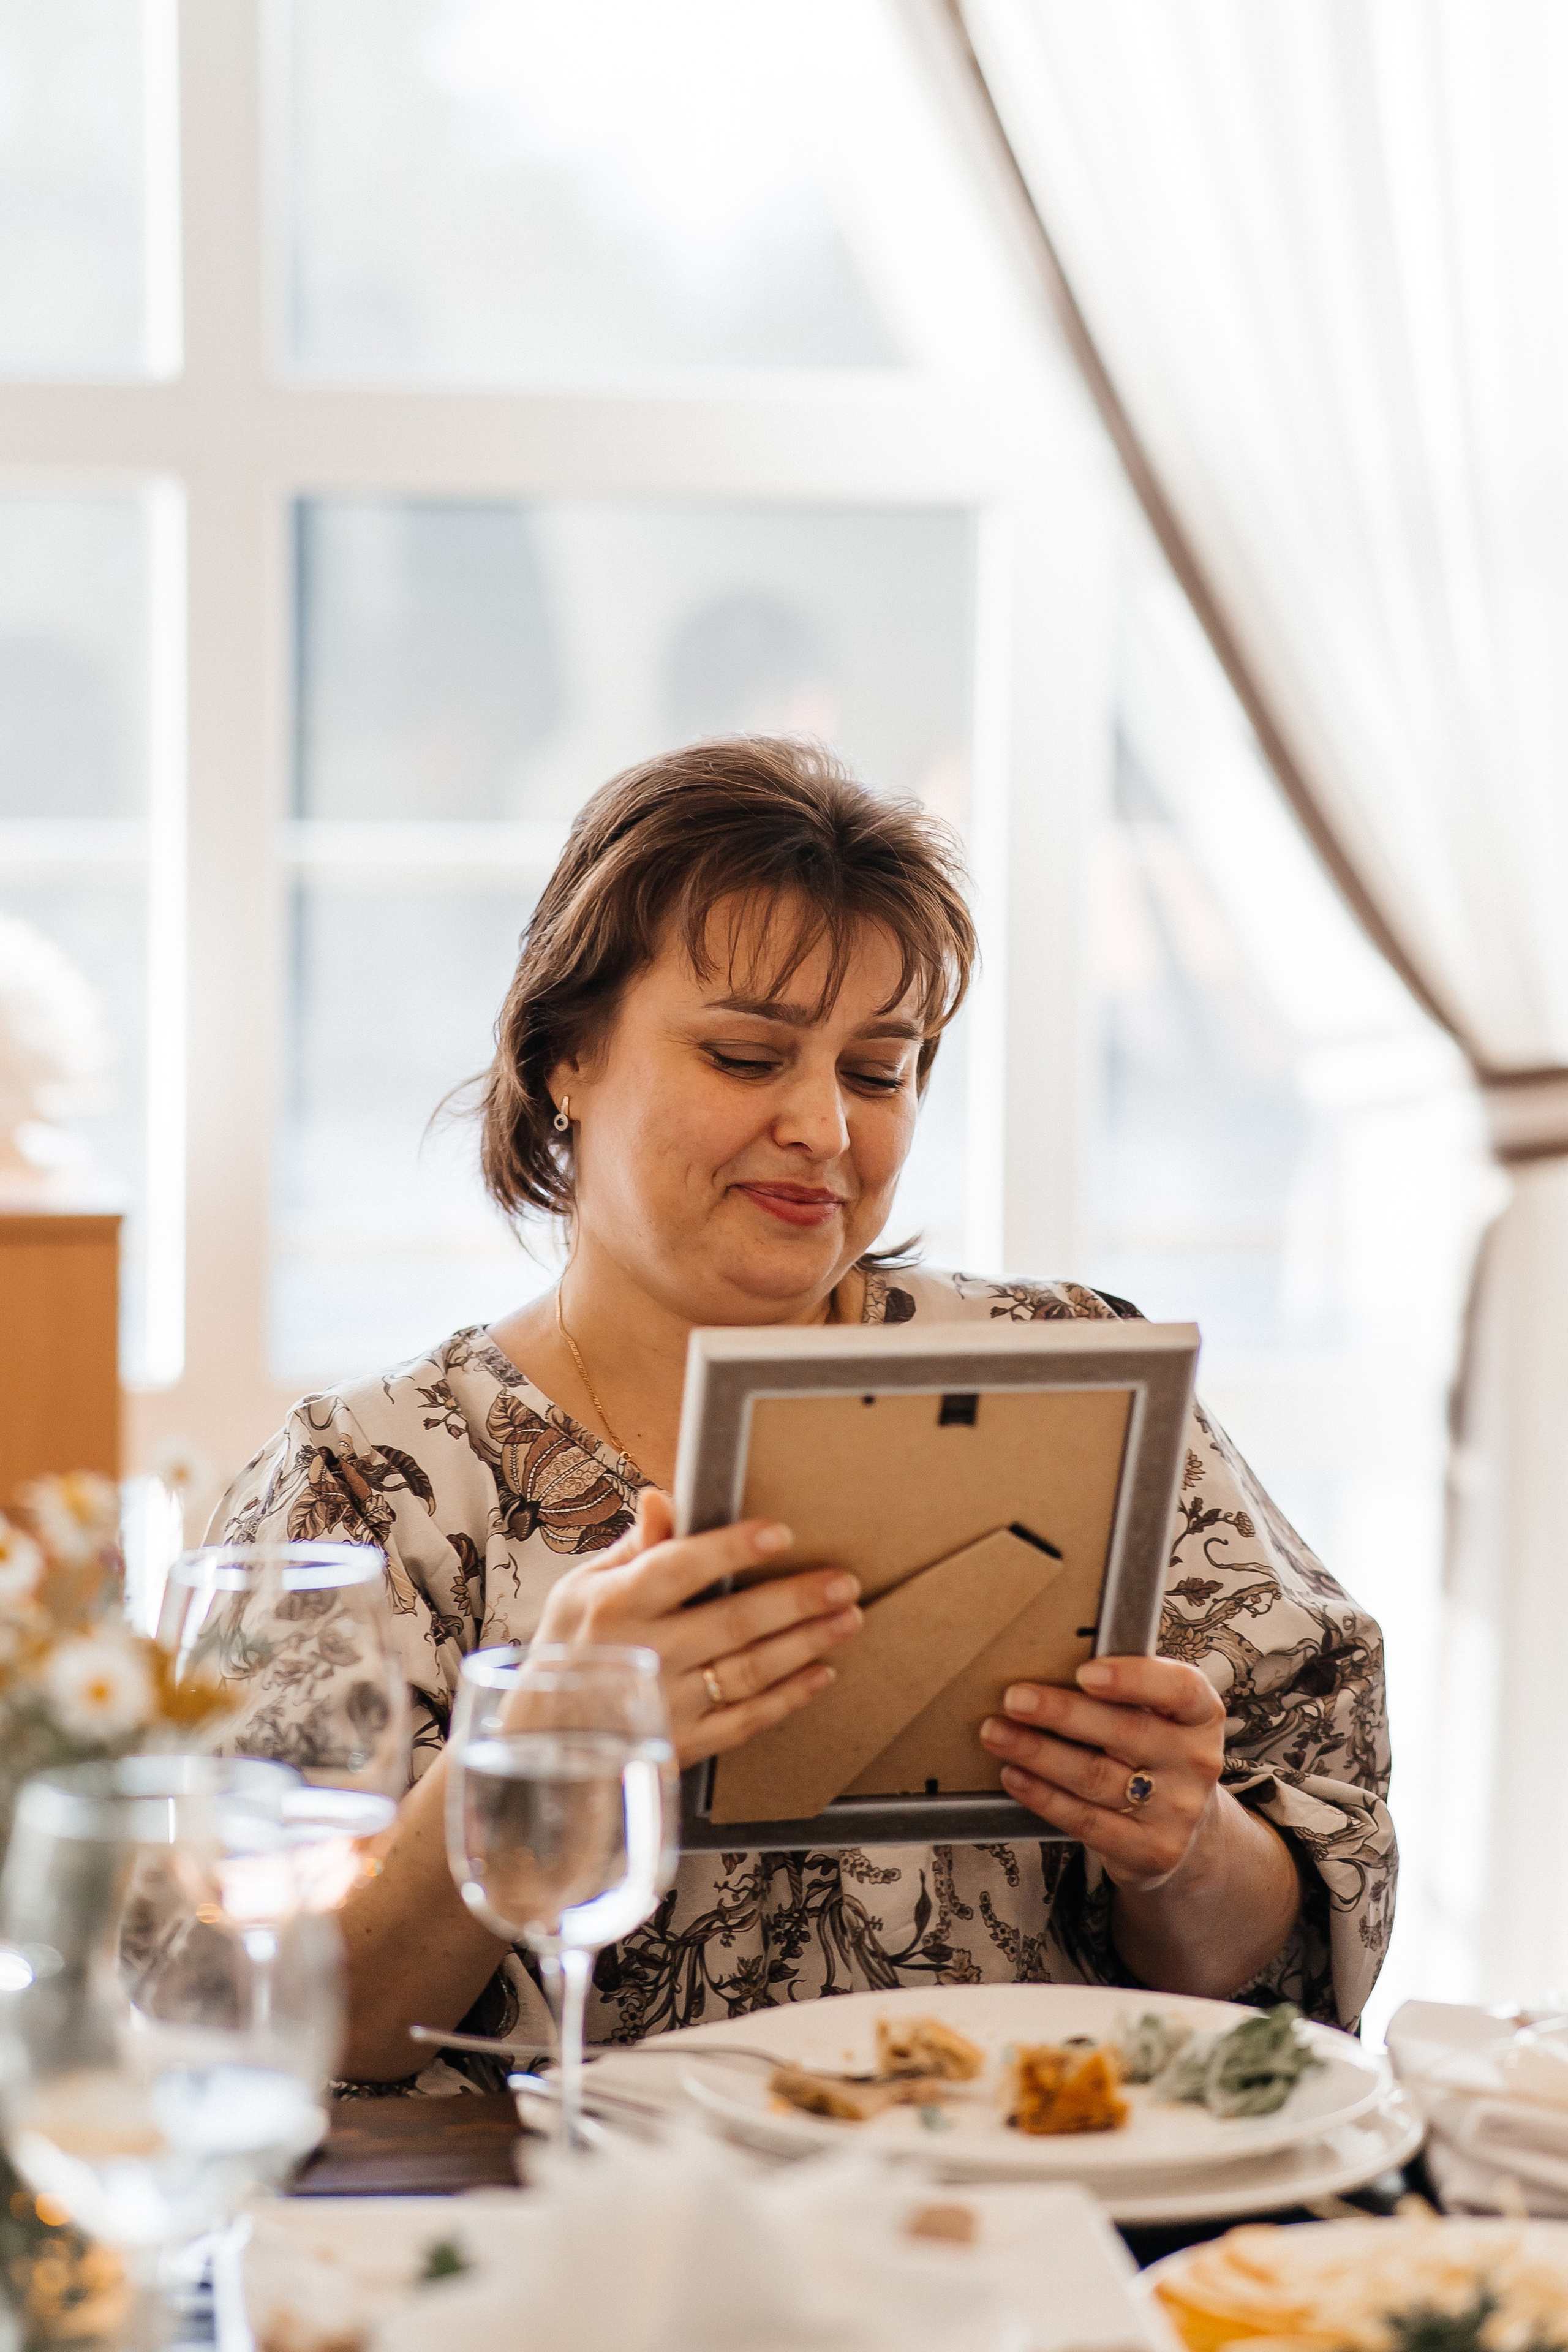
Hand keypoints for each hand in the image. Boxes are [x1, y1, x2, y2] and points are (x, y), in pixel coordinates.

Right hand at [534, 1490, 862, 1766]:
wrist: (541, 1741)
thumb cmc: (569, 1650)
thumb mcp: (583, 1587)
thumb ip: (634, 1547)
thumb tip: (663, 1497)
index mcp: (616, 1604)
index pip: (680, 1567)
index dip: (732, 1549)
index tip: (779, 1534)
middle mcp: (644, 1653)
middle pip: (732, 1622)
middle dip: (794, 1601)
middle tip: (843, 1582)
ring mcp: (666, 1704)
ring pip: (749, 1671)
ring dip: (805, 1644)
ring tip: (846, 1619)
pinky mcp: (682, 1743)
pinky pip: (746, 1721)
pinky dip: (788, 1698)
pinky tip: (822, 1674)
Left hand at [979, 1656, 1226, 1891]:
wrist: (1183, 1830)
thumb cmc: (1153, 1752)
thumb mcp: (1156, 1717)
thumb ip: (1122, 1692)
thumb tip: (1046, 1662)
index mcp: (1200, 1715)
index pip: (1178, 1689)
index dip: (1132, 1678)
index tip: (1084, 1672)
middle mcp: (1196, 1761)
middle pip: (1124, 1732)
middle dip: (1061, 1713)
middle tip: (1014, 1698)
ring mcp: (1177, 1810)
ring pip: (1096, 1776)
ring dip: (1037, 1753)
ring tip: (996, 1733)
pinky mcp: (1151, 1850)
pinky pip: (1087, 1820)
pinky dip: (1044, 1796)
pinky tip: (1014, 1776)